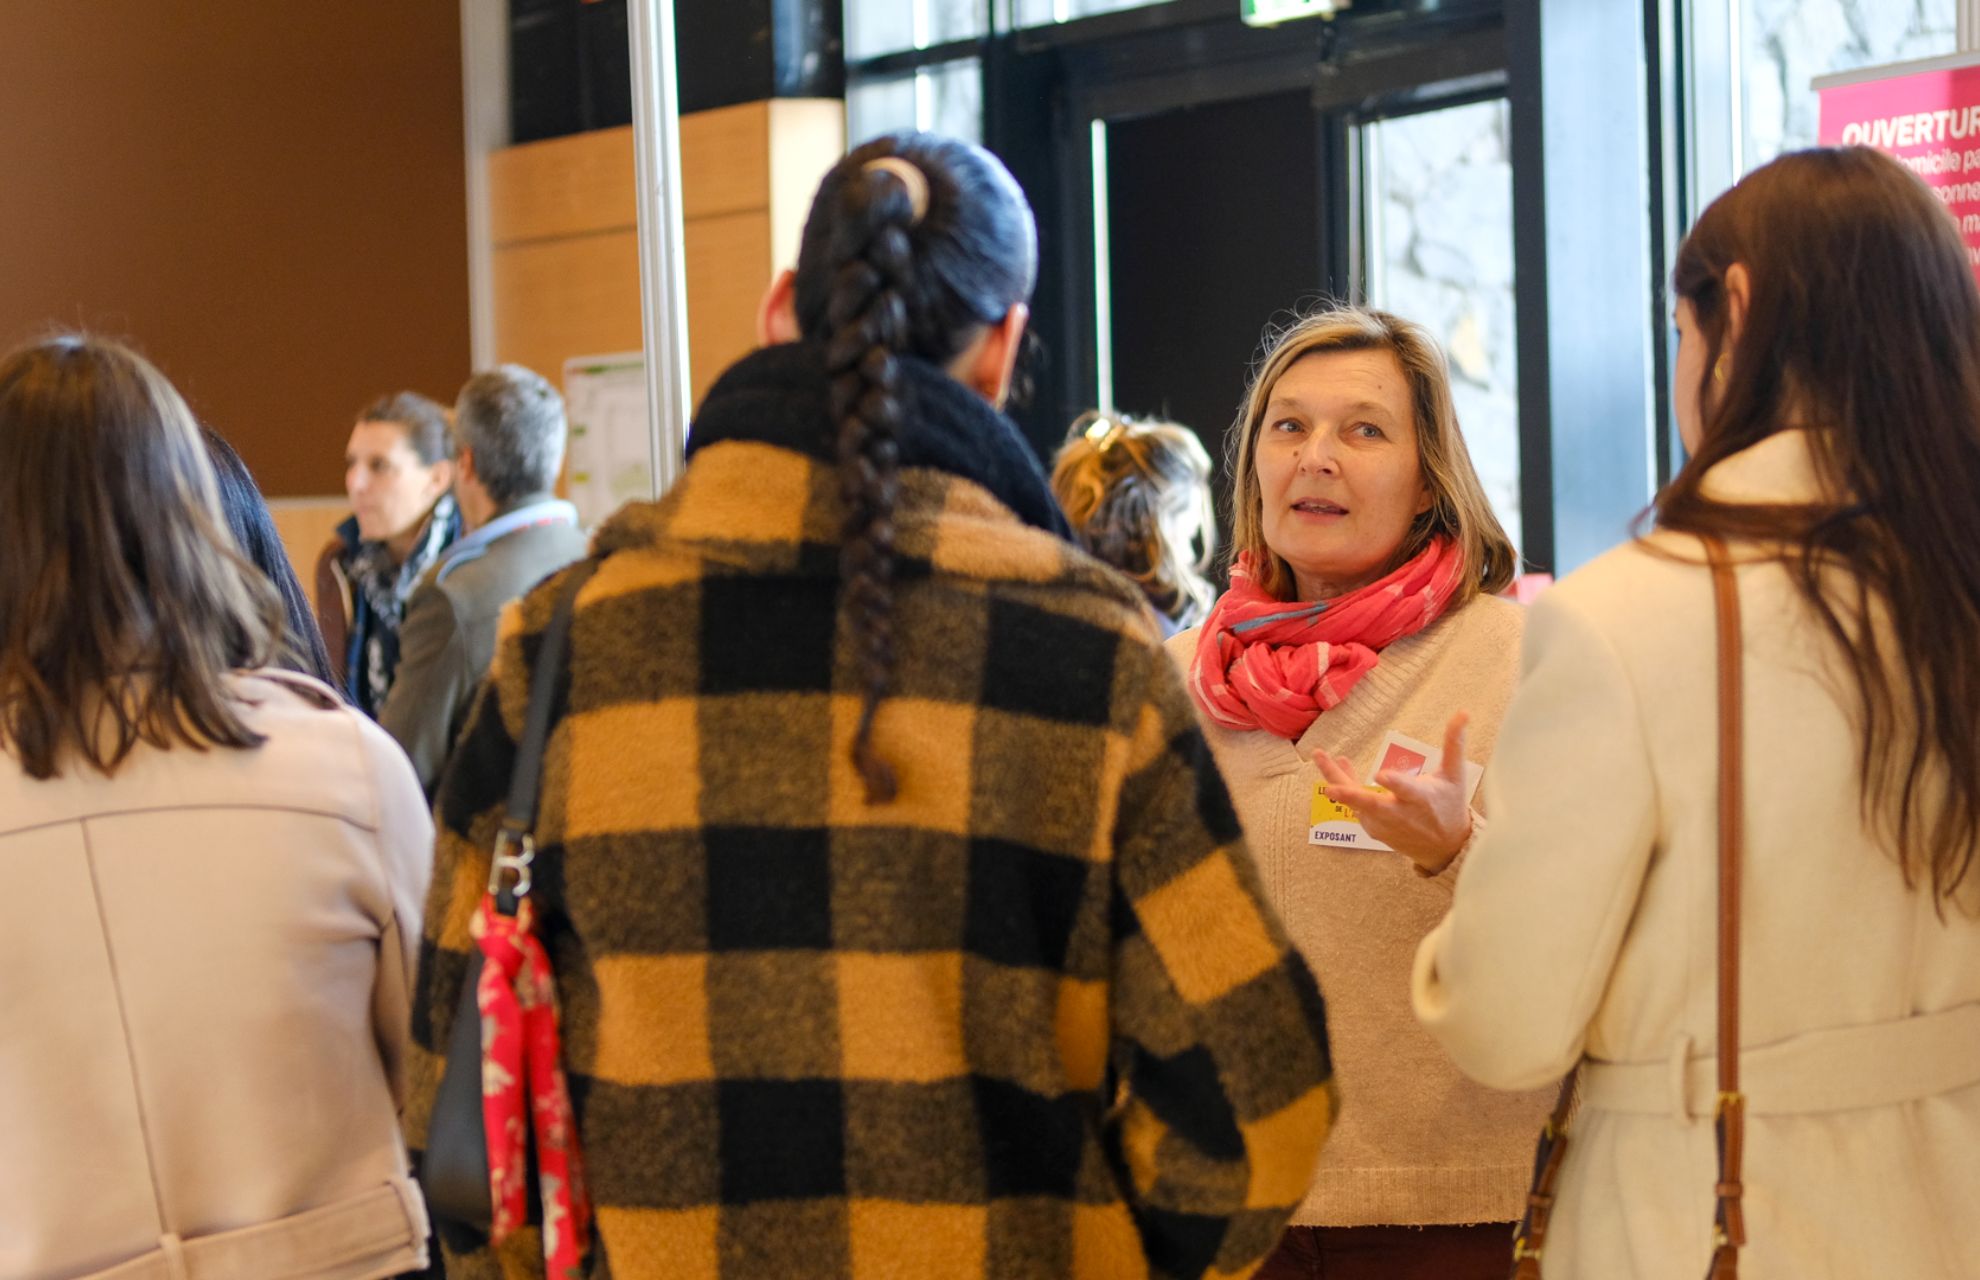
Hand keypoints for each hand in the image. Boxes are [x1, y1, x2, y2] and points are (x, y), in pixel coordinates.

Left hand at [1314, 712, 1474, 875]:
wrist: (1445, 848)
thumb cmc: (1450, 806)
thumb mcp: (1455, 775)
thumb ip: (1454, 744)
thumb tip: (1462, 712)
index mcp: (1421, 799)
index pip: (1406, 791)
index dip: (1394, 784)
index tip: (1380, 775)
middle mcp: (1400, 814)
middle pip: (1372, 805)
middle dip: (1350, 796)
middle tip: (1330, 789)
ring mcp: (1384, 824)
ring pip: (1356, 803)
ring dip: (1337, 779)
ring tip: (1320, 755)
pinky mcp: (1374, 830)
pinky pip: (1355, 807)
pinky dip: (1345, 789)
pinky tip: (1339, 768)